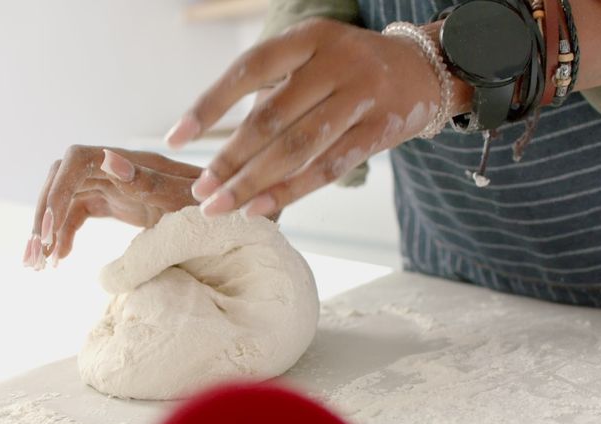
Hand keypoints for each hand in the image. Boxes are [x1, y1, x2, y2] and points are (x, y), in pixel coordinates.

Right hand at [23, 146, 201, 269]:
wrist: (230, 216)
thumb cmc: (211, 207)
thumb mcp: (182, 200)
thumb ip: (146, 181)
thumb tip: (106, 157)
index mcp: (130, 161)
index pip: (75, 162)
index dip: (56, 192)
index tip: (48, 228)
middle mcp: (115, 167)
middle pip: (61, 182)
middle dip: (43, 217)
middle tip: (34, 255)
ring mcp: (112, 184)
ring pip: (64, 202)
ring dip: (46, 231)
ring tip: (36, 266)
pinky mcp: (113, 201)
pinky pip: (77, 215)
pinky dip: (64, 236)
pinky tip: (58, 260)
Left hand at [164, 18, 451, 217]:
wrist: (423, 69)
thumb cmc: (347, 70)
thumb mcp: (312, 57)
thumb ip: (272, 89)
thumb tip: (216, 146)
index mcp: (309, 37)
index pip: (249, 69)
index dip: (210, 105)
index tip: (177, 137)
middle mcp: (336, 62)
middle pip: (272, 116)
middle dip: (229, 158)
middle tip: (200, 190)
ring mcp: (362, 96)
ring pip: (299, 147)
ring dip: (253, 181)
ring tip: (221, 207)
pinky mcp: (380, 130)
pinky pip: (329, 168)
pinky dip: (291, 191)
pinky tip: (260, 208)